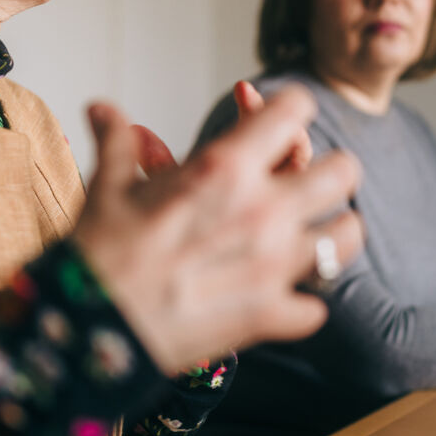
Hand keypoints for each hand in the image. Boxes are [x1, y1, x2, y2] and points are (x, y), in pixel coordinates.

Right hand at [71, 86, 362, 373]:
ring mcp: (273, 265)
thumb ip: (118, 141)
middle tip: (312, 181)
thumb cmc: (98, 252)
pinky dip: (301, 304)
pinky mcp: (270, 314)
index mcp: (225, 166)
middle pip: (344, 171)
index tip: (283, 120)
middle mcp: (262, 209)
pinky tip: (282, 299)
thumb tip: (101, 108)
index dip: (291, 110)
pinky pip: (316, 306)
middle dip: (332, 171)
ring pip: (347, 236)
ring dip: (333, 233)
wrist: (87, 327)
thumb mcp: (108, 185)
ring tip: (313, 235)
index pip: (294, 111)